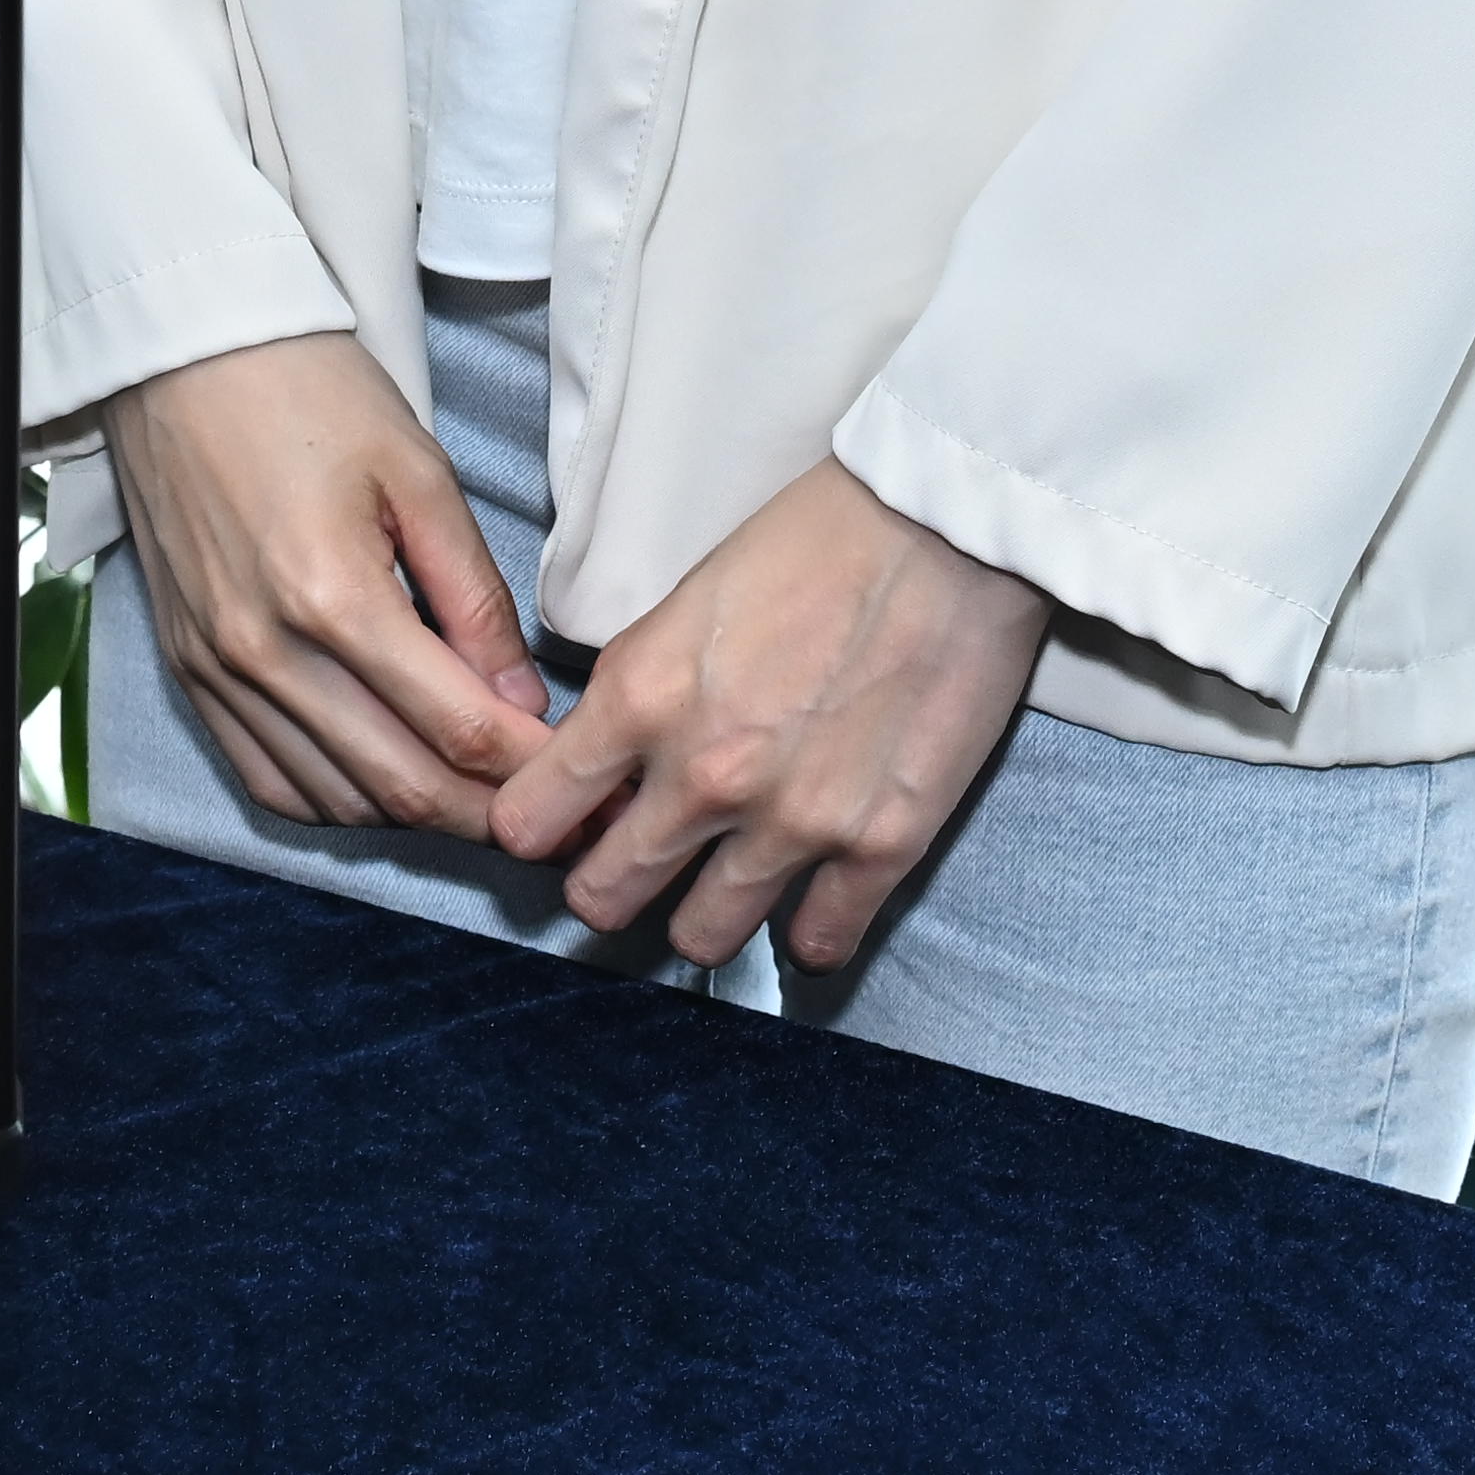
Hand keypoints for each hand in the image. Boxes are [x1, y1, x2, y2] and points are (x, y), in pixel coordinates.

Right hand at [101, 328, 546, 836]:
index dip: (528, 768)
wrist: (183, 354)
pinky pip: (268, 781)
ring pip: (336, 801)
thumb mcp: (420, 475)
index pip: (455, 728)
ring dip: (415, 814)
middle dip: (486, 814)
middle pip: (399, 785)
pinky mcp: (189, 672)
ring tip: (477, 797)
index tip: (575, 774)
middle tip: (543, 813)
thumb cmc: (309, 393)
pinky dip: (336, 803)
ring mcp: (218, 670)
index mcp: (332, 596)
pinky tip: (384, 782)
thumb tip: (520, 700)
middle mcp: (266, 652)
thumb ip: (474, 596)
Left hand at [488, 457, 1053, 977]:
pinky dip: (807, 933)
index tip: (570, 823)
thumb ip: (636, 694)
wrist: (946, 527)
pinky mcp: (882, 844)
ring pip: (699, 938)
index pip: (528, 821)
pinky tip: (810, 901)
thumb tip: (605, 770)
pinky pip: (816, 946)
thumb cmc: (815, 540)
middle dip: (609, 886)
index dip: (541, 827)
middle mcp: (704, 776)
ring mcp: (794, 821)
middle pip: (604, 898)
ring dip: (703, 917)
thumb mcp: (685, 604)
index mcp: (640, 698)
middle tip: (640, 863)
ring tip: (724, 885)